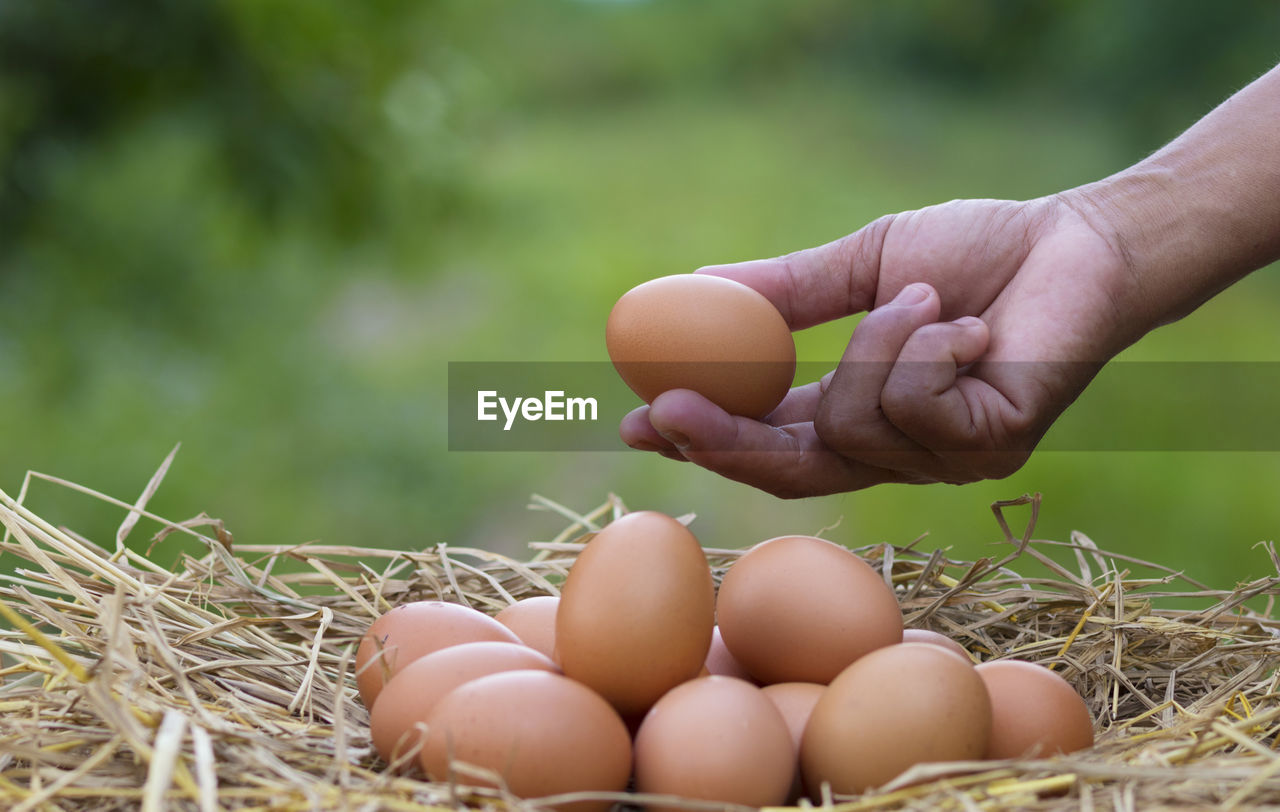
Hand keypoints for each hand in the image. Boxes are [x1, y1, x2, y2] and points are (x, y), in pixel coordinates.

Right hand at [619, 195, 1135, 496]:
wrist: (1077, 244)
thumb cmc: (976, 251)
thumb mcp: (862, 266)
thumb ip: (786, 292)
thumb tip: (696, 287)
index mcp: (855, 411)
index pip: (768, 444)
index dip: (703, 438)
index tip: (640, 418)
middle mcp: (894, 452)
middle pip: (787, 471)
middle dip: (724, 441)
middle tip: (668, 409)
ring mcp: (941, 461)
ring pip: (850, 425)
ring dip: (876, 345)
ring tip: (930, 298)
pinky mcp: (987, 449)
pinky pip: (914, 408)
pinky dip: (926, 347)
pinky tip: (967, 325)